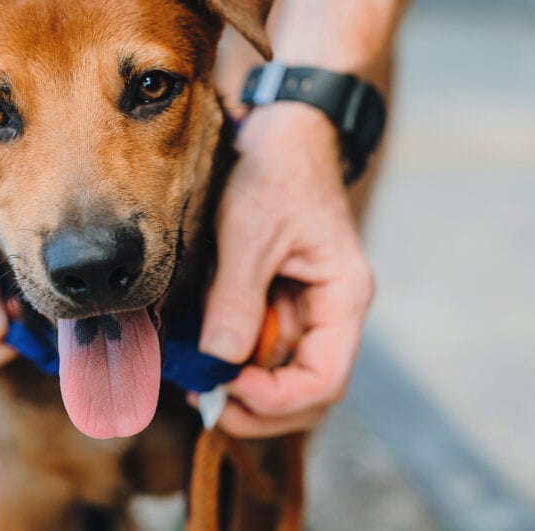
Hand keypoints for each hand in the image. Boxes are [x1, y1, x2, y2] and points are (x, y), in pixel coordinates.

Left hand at [197, 103, 374, 436]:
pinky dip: (230, 355)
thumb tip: (219, 360)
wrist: (280, 128)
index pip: (325, 380)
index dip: (277, 400)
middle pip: (305, 388)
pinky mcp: (276, 296)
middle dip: (256, 406)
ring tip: (192, 377)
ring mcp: (303, 306)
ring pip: (278, 370)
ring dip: (239, 384)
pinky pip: (257, 341)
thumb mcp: (251, 233)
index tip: (227, 388)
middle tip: (203, 402)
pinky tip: (197, 352)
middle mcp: (330, 311)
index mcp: (343, 297)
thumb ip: (237, 297)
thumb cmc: (275, 171)